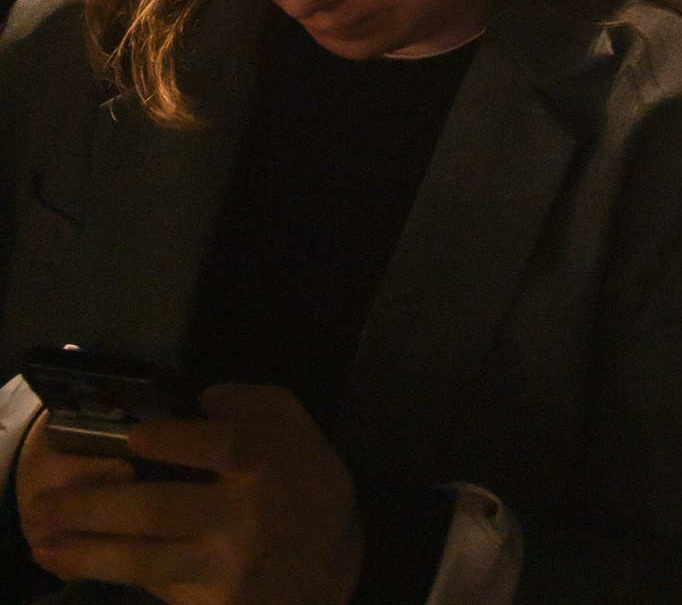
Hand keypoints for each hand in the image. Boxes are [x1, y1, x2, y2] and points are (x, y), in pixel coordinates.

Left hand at [18, 385, 363, 604]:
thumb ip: (249, 402)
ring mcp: (224, 567)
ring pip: (144, 560)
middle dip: (93, 506)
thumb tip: (198, 399)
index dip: (165, 439)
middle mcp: (240, 515)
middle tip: (46, 503)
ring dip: (87, 553)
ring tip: (46, 544)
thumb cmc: (306, 482)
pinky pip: (158, 588)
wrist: (333, 568)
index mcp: (263, 462)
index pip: (209, 445)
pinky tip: (83, 567)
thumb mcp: (292, 424)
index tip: (129, 433)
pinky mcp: (213, 604)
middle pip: (157, 509)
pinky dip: (118, 577)